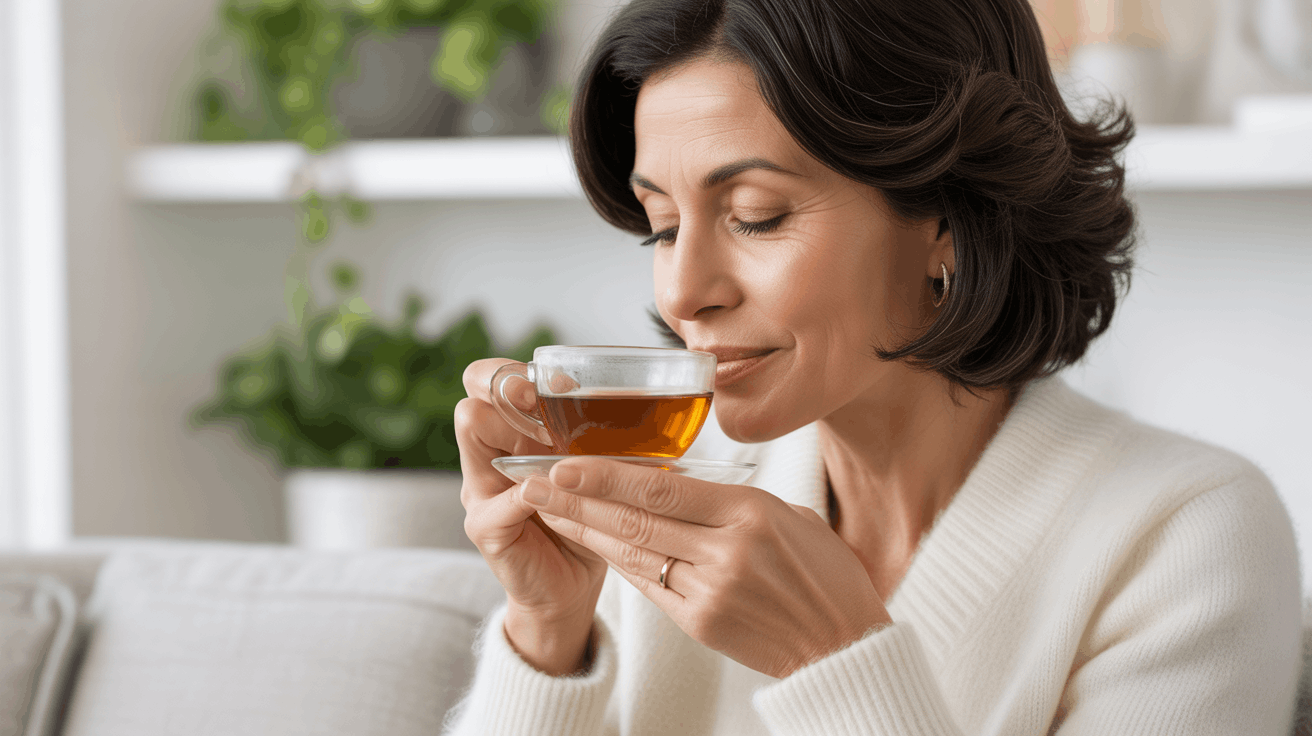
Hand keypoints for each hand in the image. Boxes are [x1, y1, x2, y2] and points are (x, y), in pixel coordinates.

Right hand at [455, 359, 608, 674]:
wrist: (572, 587)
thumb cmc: (590, 521)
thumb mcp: (597, 473)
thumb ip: (603, 441)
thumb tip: (652, 401)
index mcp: (515, 435)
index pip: (490, 379)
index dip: (518, 371)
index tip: (563, 383)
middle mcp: (490, 454)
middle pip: (477, 389)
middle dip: (512, 386)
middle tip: (548, 396)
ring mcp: (481, 488)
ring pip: (474, 425)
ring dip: (517, 424)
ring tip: (555, 436)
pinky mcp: (486, 526)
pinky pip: (503, 496)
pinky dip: (536, 491)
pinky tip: (562, 494)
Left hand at [522, 457, 890, 678]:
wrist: (843, 647)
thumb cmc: (824, 575)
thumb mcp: (790, 517)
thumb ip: (732, 501)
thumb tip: (680, 485)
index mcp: (750, 513)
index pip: (664, 490)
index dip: (608, 477)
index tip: (566, 463)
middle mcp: (726, 552)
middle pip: (635, 520)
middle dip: (577, 499)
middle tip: (532, 480)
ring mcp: (710, 591)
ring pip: (632, 553)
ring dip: (584, 529)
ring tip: (545, 507)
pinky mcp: (700, 623)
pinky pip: (646, 585)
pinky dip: (615, 561)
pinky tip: (588, 540)